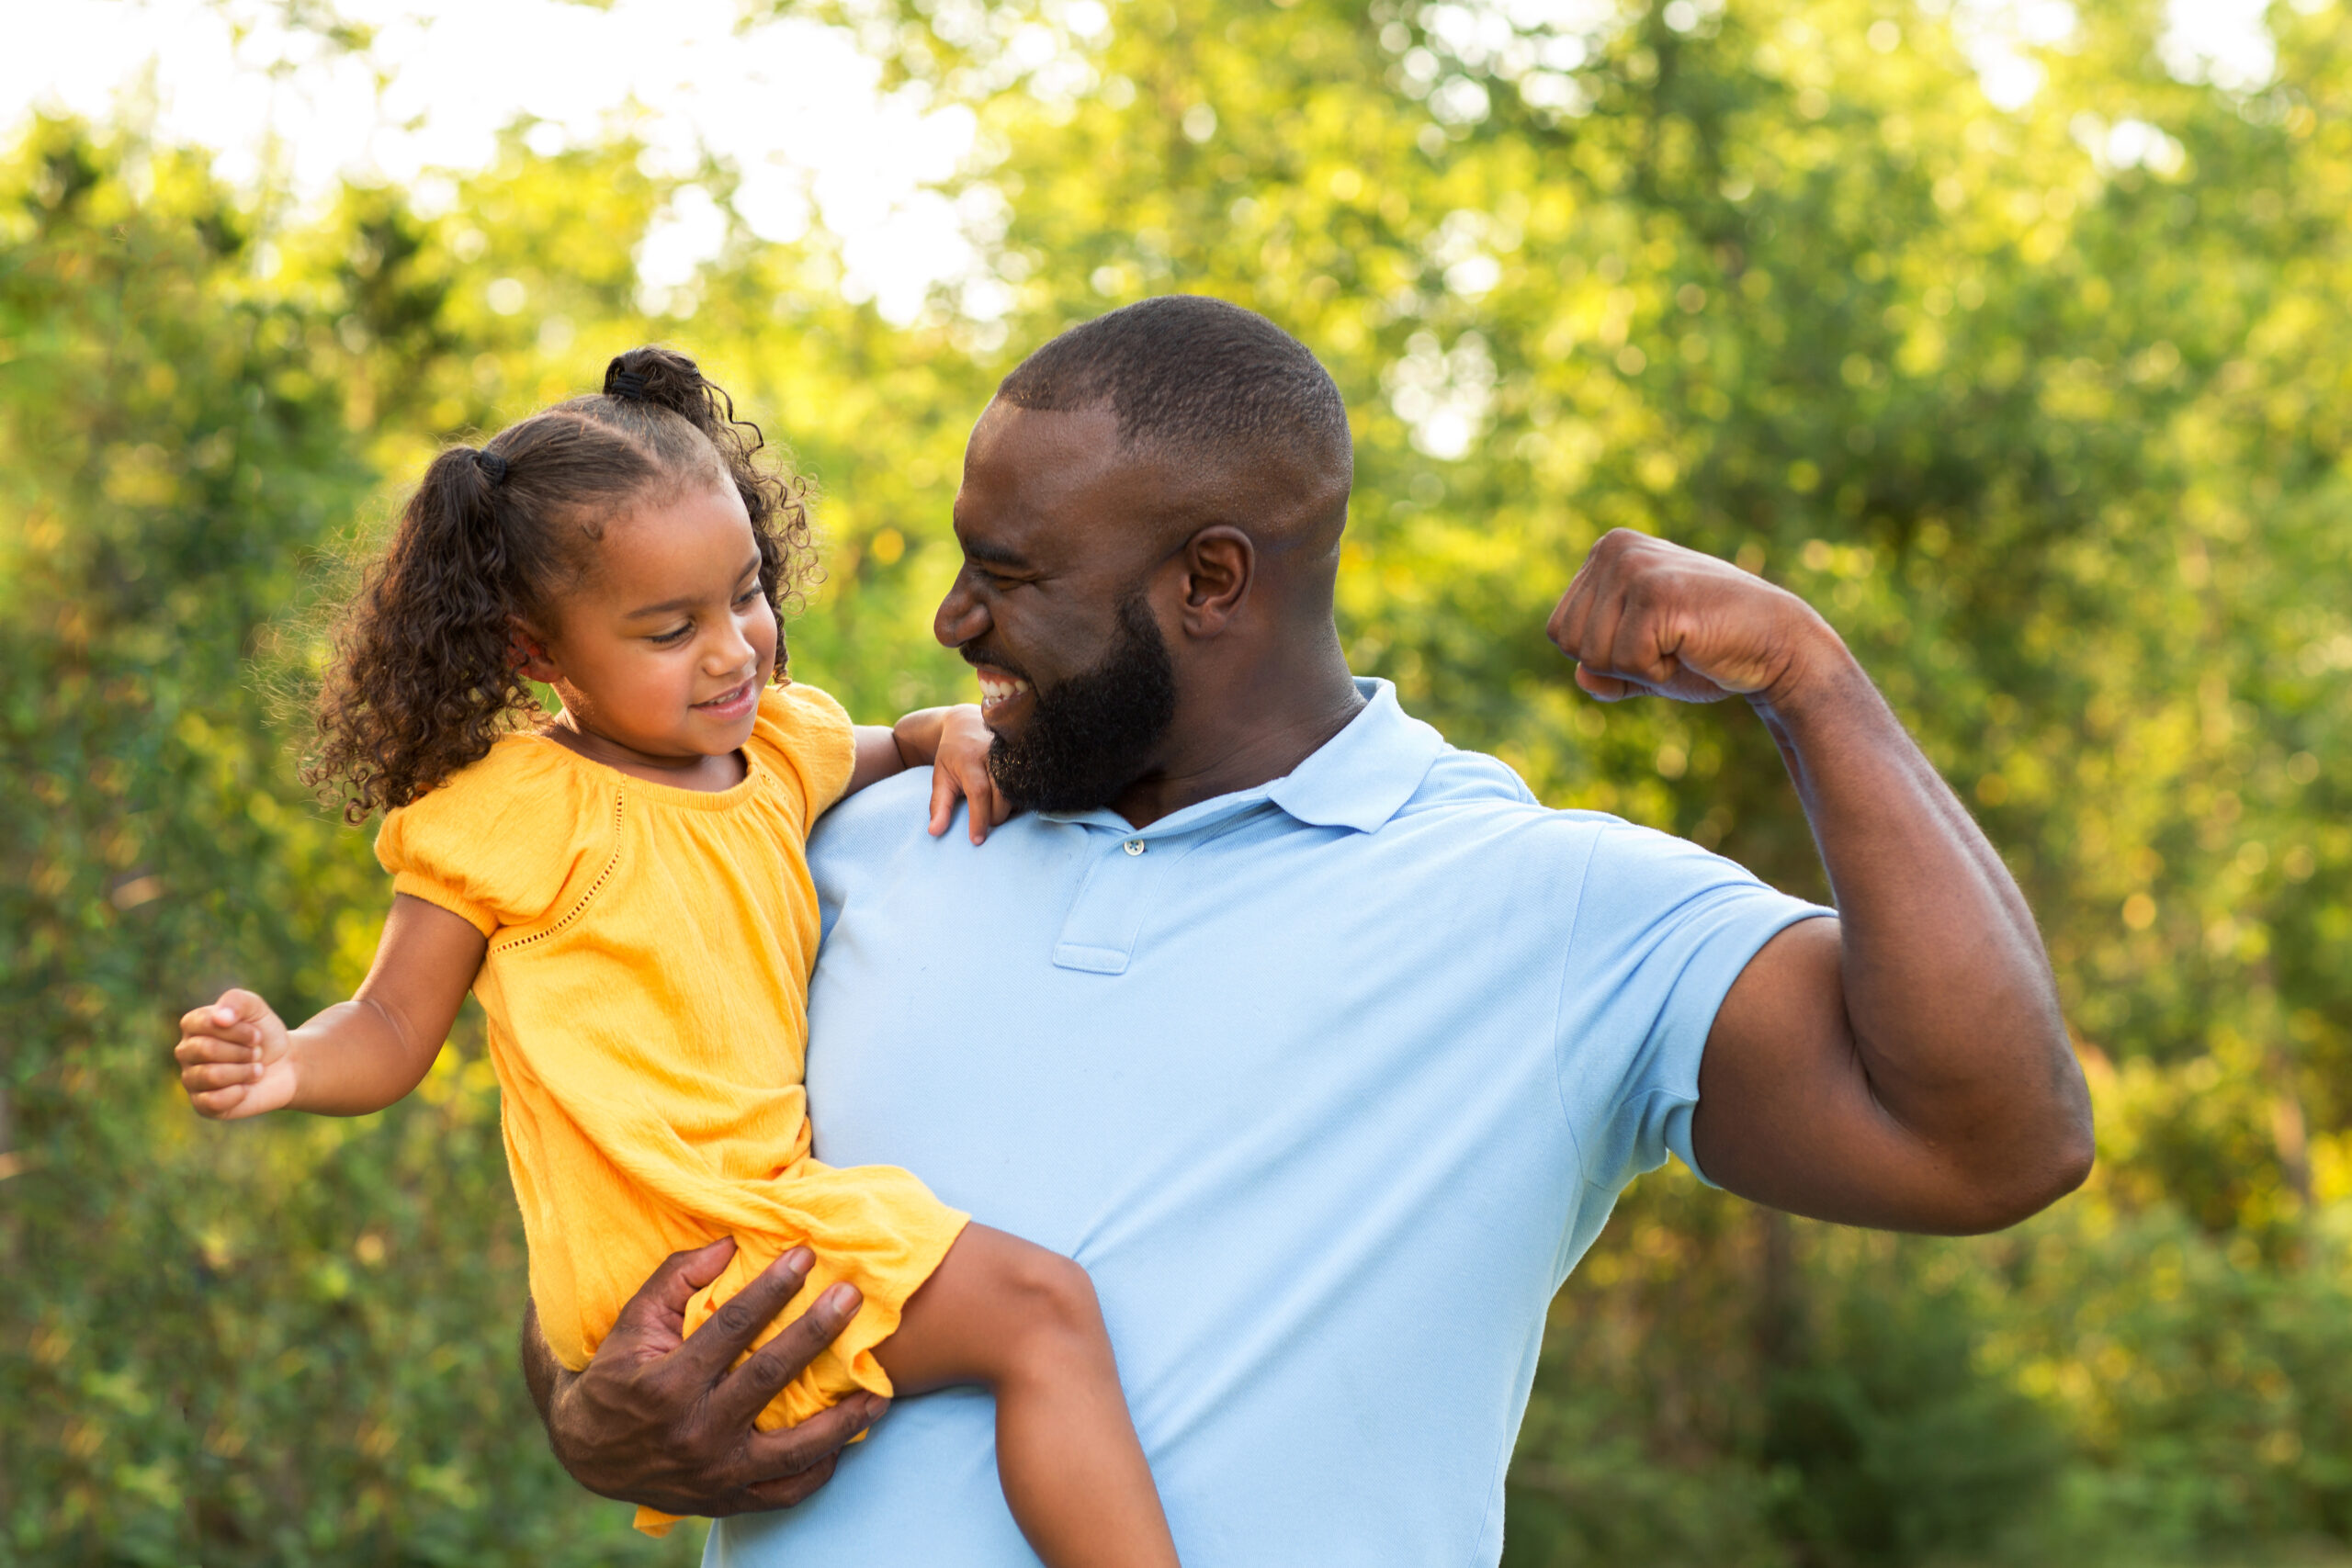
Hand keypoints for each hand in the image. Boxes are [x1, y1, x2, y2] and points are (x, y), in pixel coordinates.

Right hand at [176, 988, 296, 1118]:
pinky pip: (213, 1101)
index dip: (238, 1030)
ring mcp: (191, 1079)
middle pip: (205, 1049)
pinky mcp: (202, 1105)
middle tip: (257, 1054)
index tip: (257, 1035)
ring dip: (244, 1072)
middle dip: (242, 1052)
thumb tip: (219, 1017)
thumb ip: (237, 1001)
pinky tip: (247, 1088)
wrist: (285, 1066)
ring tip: (256, 1070)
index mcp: (193, 1025)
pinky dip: (239, 1093)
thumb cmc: (265, 1035)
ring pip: (210, 1075)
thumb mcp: (257, 1009)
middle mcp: (186, 1052)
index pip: (205, 1023)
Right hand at [538, 1238, 882, 1516]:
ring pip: (792, 1449)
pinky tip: (846, 1441)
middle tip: (851, 1297)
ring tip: (879, 1393)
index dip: (772, 1288)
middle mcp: (694, 1431)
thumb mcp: (633, 1322)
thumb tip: (730, 1244)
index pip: (731, 1327)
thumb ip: (677, 1279)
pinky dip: (819, 1470)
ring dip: (842, 1420)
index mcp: (668, 1384)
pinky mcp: (725, 1500)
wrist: (589, 1452)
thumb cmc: (619, 1374)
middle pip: (769, 1377)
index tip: (806, 1255)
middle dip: (816, 1332)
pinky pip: (784, 1493)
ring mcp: (714, 1472)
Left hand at [925, 703, 1011, 844]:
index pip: (979, 793)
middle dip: (995, 817)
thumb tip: (934, 833)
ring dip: (1010, 810)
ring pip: (1018, 792)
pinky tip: (1009, 801)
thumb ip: (938, 805)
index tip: (976, 840)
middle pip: (1002, 796)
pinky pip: (1027, 785)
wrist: (967, 723)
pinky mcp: (1023, 756)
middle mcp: (994, 755)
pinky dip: (1019, 799)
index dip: (979, 818)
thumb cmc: (952, 756)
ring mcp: (1012, 753)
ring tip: (997, 811)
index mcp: (969, 759)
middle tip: (986, 822)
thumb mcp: (940, 777)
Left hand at [1546, 530, 1839, 707]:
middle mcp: (1615, 548)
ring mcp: (1635, 566)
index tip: (1652, 640)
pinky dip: (1658, 673)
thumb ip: (1603, 669)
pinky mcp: (1657, 592)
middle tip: (1668, 644)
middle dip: (1616, 663)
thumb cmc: (1708, 653)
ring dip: (1638, 669)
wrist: (1777, 648)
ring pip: (1592, 655)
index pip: (1560, 631)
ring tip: (1680, 643)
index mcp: (1606, 552)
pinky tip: (1692, 648)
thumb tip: (1581, 677)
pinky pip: (1626, 662)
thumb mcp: (1641, 663)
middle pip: (1568, 642)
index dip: (1603, 657)